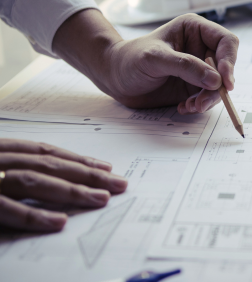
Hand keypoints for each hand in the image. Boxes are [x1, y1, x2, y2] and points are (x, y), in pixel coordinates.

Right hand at [0, 139, 126, 231]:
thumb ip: (16, 168)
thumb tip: (51, 176)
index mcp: (0, 150)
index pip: (45, 152)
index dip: (77, 159)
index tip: (106, 167)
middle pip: (49, 165)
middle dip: (87, 174)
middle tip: (119, 183)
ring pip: (34, 181)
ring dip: (71, 190)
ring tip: (101, 198)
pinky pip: (7, 209)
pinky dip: (34, 215)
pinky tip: (59, 221)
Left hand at [53, 11, 239, 114]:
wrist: (115, 78)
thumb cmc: (130, 59)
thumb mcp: (155, 59)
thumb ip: (186, 66)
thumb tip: (215, 80)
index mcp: (195, 30)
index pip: (226, 42)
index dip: (229, 61)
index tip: (224, 82)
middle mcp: (201, 48)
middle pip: (226, 66)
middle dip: (218, 86)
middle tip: (203, 101)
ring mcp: (199, 69)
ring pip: (219, 85)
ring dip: (208, 99)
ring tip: (190, 106)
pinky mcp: (194, 86)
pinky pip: (208, 98)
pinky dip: (199, 105)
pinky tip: (183, 107)